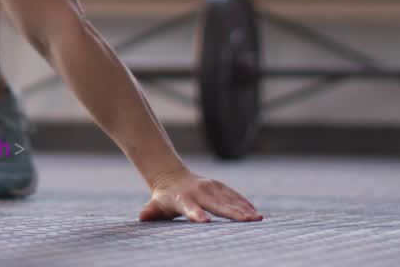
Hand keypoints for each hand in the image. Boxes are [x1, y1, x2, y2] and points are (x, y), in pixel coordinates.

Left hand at [139, 168, 262, 222]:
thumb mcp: (155, 205)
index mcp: (183, 199)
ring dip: (244, 209)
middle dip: (233, 212)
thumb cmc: (163, 198)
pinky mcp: (219, 186)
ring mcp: (210, 187)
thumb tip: (142, 217)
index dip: (196, 214)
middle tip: (248, 221)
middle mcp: (199, 192)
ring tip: (258, 219)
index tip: (205, 221)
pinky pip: (234, 195)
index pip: (190, 208)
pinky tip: (256, 213)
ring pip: (229, 199)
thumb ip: (150, 211)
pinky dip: (244, 204)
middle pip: (217, 204)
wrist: (171, 177)